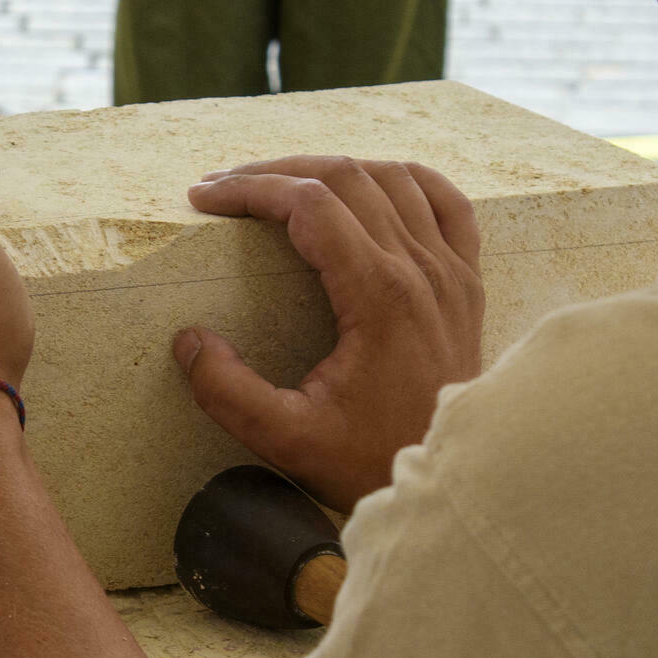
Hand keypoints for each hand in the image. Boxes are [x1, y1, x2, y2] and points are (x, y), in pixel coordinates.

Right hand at [176, 157, 483, 508]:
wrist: (456, 487)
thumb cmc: (373, 462)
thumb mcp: (287, 438)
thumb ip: (228, 391)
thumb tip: (189, 340)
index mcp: (379, 295)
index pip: (309, 204)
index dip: (250, 189)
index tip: (205, 197)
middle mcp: (422, 270)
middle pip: (346, 178)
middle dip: (277, 171)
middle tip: (226, 187)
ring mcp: (452, 273)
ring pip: (394, 178)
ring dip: (333, 170)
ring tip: (284, 185)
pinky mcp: (468, 285)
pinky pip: (449, 204)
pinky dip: (408, 180)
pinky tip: (375, 184)